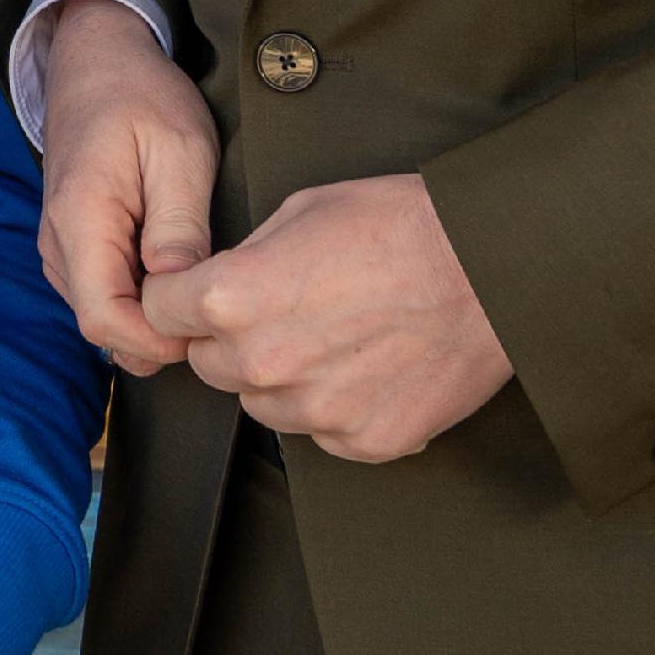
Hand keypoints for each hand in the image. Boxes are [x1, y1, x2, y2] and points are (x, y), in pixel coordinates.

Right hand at [35, 0, 215, 378]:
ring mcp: (59, 246)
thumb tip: (182, 294)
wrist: (96, 61)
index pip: (105, 319)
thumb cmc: (142, 97)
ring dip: (153, 318)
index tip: (211, 322)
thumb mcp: (181, 151)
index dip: (160, 339)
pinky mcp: (71, 245)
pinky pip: (104, 295)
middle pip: (103, 327)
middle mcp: (57, 242)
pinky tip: (180, 271)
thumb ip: (179, 226)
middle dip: (162, 335)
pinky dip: (142, 300)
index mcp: (80, 218)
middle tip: (222, 305)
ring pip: (104, 317)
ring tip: (205, 284)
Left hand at [143, 174, 509, 463]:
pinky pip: (321, 431)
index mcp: (232, 299)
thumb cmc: (400, 225)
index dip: (177, 298)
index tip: (194, 294)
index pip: (158, 312)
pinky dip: (336, 405)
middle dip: (228, 339)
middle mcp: (263, 363)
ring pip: (261, 403)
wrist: (496, 267)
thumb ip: (242, 259)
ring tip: (336, 335)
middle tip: (284, 309)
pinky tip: (373, 366)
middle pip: (208, 363)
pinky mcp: (366, 442)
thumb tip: (211, 284)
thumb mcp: (299, 212)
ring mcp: (316, 410)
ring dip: (280, 377)